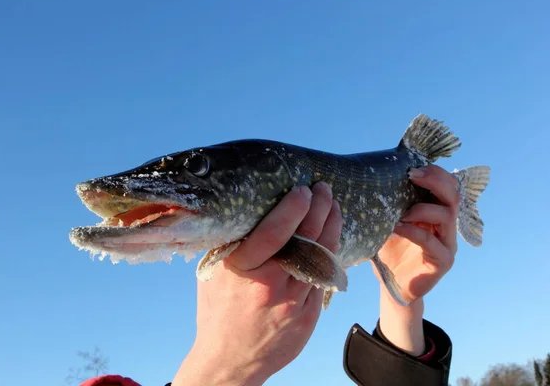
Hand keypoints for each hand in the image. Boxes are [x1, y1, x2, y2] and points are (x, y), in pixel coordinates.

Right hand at [171, 182, 342, 385]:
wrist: (230, 360)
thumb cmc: (218, 310)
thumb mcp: (215, 274)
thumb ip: (235, 245)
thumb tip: (256, 211)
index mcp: (242, 270)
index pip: (274, 232)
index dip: (292, 207)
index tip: (303, 189)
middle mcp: (270, 285)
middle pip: (305, 239)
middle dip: (319, 209)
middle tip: (324, 189)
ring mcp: (293, 302)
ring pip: (322, 257)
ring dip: (331, 228)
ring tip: (334, 208)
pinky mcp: (308, 316)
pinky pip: (324, 278)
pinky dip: (329, 254)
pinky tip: (330, 239)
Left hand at [374, 165, 459, 354]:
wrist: (392, 285)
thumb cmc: (389, 250)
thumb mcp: (388, 221)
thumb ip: (388, 202)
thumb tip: (364, 176)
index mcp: (436, 211)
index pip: (447, 184)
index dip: (434, 173)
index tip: (411, 168)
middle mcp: (446, 225)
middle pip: (453, 195)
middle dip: (435, 180)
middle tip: (412, 177)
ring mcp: (447, 243)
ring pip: (446, 216)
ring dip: (422, 208)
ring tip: (401, 212)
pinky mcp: (443, 261)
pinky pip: (432, 242)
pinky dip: (414, 232)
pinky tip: (397, 228)